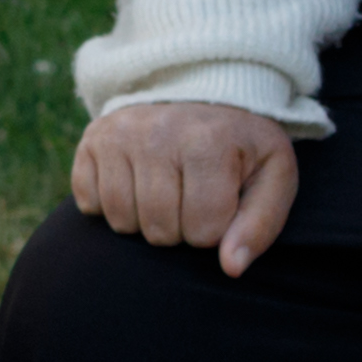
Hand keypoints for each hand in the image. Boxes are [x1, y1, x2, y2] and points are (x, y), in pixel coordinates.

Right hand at [72, 98, 300, 275]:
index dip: (214, 231)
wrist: (201, 94)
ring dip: (145, 223)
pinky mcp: (92, 138)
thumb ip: (260, 226)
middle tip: (191, 200)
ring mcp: (118, 134)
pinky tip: (134, 187)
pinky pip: (89, 203)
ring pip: (122, 221)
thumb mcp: (273, 177)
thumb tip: (230, 268)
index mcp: (208, 142)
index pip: (203, 231)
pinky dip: (109, 208)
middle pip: (159, 230)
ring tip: (165, 196)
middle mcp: (157, 133)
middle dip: (179, 230)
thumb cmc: (241, 147)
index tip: (221, 204)